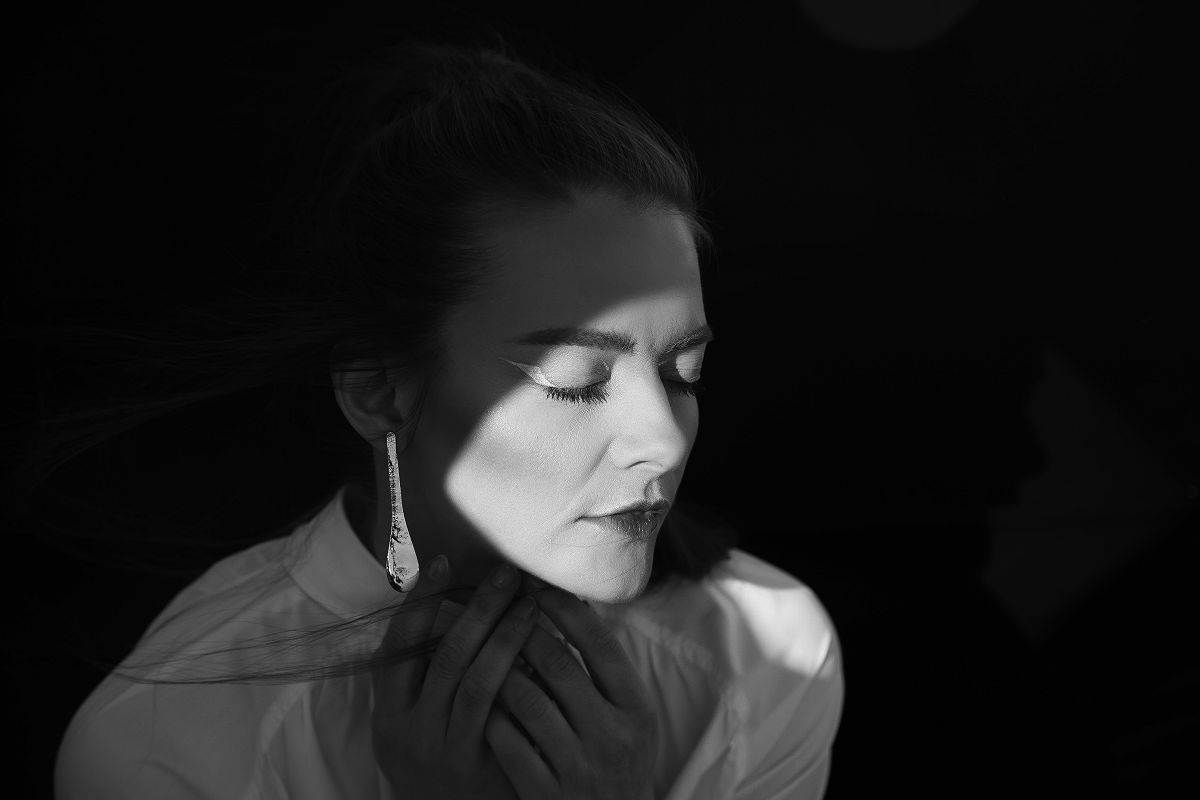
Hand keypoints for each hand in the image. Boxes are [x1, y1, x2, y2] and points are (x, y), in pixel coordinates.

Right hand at [370, 557, 541, 799]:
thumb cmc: (440, 758)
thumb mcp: (416, 720)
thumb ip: (426, 672)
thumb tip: (450, 599)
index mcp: (387, 712)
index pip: (397, 644)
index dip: (419, 601)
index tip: (444, 561)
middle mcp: (408, 730)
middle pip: (444, 655)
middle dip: (478, 609)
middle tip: (506, 574)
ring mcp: (443, 750)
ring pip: (475, 681)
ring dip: (506, 636)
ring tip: (530, 604)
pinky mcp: (478, 767)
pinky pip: (500, 712)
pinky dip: (519, 677)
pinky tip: (542, 651)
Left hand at [485, 588, 658, 799]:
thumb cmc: (618, 762)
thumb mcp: (629, 717)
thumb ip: (606, 672)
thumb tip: (573, 605)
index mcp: (636, 708)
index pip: (601, 645)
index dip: (566, 610)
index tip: (537, 584)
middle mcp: (613, 735)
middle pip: (559, 666)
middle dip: (522, 631)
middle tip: (498, 607)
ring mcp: (579, 766)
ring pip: (528, 701)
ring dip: (500, 669)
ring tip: (482, 648)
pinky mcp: (547, 794)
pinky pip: (508, 744)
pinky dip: (492, 716)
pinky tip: (480, 700)